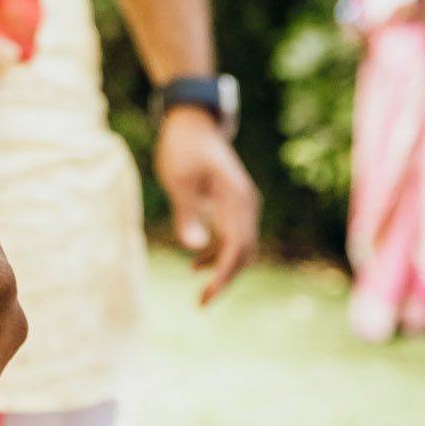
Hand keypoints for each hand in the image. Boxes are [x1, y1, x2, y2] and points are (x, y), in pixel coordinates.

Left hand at [155, 106, 260, 302]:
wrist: (194, 123)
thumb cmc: (183, 148)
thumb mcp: (178, 179)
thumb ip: (186, 212)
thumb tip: (193, 248)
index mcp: (236, 199)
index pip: (237, 246)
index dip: (225, 275)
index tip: (208, 296)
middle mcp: (246, 204)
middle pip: (244, 251)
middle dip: (226, 278)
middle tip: (202, 302)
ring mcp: (242, 204)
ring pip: (240, 246)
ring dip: (223, 268)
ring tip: (200, 292)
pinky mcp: (233, 205)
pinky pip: (232, 236)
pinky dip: (218, 253)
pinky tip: (195, 265)